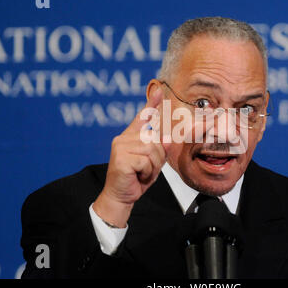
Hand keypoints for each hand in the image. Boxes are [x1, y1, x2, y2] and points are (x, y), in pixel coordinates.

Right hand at [93, 88, 167, 227]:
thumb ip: (157, 150)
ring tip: (142, 173)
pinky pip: (146, 162)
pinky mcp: (121, 158)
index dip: (151, 104)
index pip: (142, 118)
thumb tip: (166, 138)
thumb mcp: (151, 163)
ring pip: (152, 150)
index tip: (159, 91)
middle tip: (147, 170)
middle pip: (154, 141)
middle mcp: (123, 139)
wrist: (121, 196)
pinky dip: (147, 172)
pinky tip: (137, 176)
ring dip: (153, 166)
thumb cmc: (135, 179)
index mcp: (130, 138)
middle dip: (157, 159)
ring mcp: (121, 147)